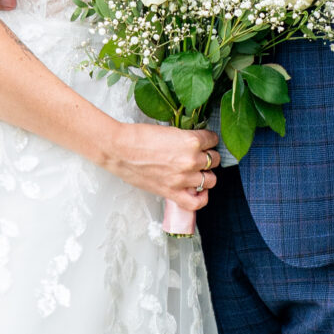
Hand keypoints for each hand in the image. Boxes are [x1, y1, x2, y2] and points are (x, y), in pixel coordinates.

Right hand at [104, 120, 220, 211]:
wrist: (119, 150)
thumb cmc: (139, 137)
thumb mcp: (169, 131)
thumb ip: (185, 139)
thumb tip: (195, 144)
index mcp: (190, 141)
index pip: (212, 140)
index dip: (209, 140)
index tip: (205, 141)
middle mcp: (190, 160)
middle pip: (214, 160)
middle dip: (208, 156)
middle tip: (200, 155)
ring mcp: (183, 178)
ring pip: (211, 180)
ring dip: (206, 175)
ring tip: (198, 172)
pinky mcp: (172, 192)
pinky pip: (197, 202)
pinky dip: (202, 198)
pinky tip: (200, 191)